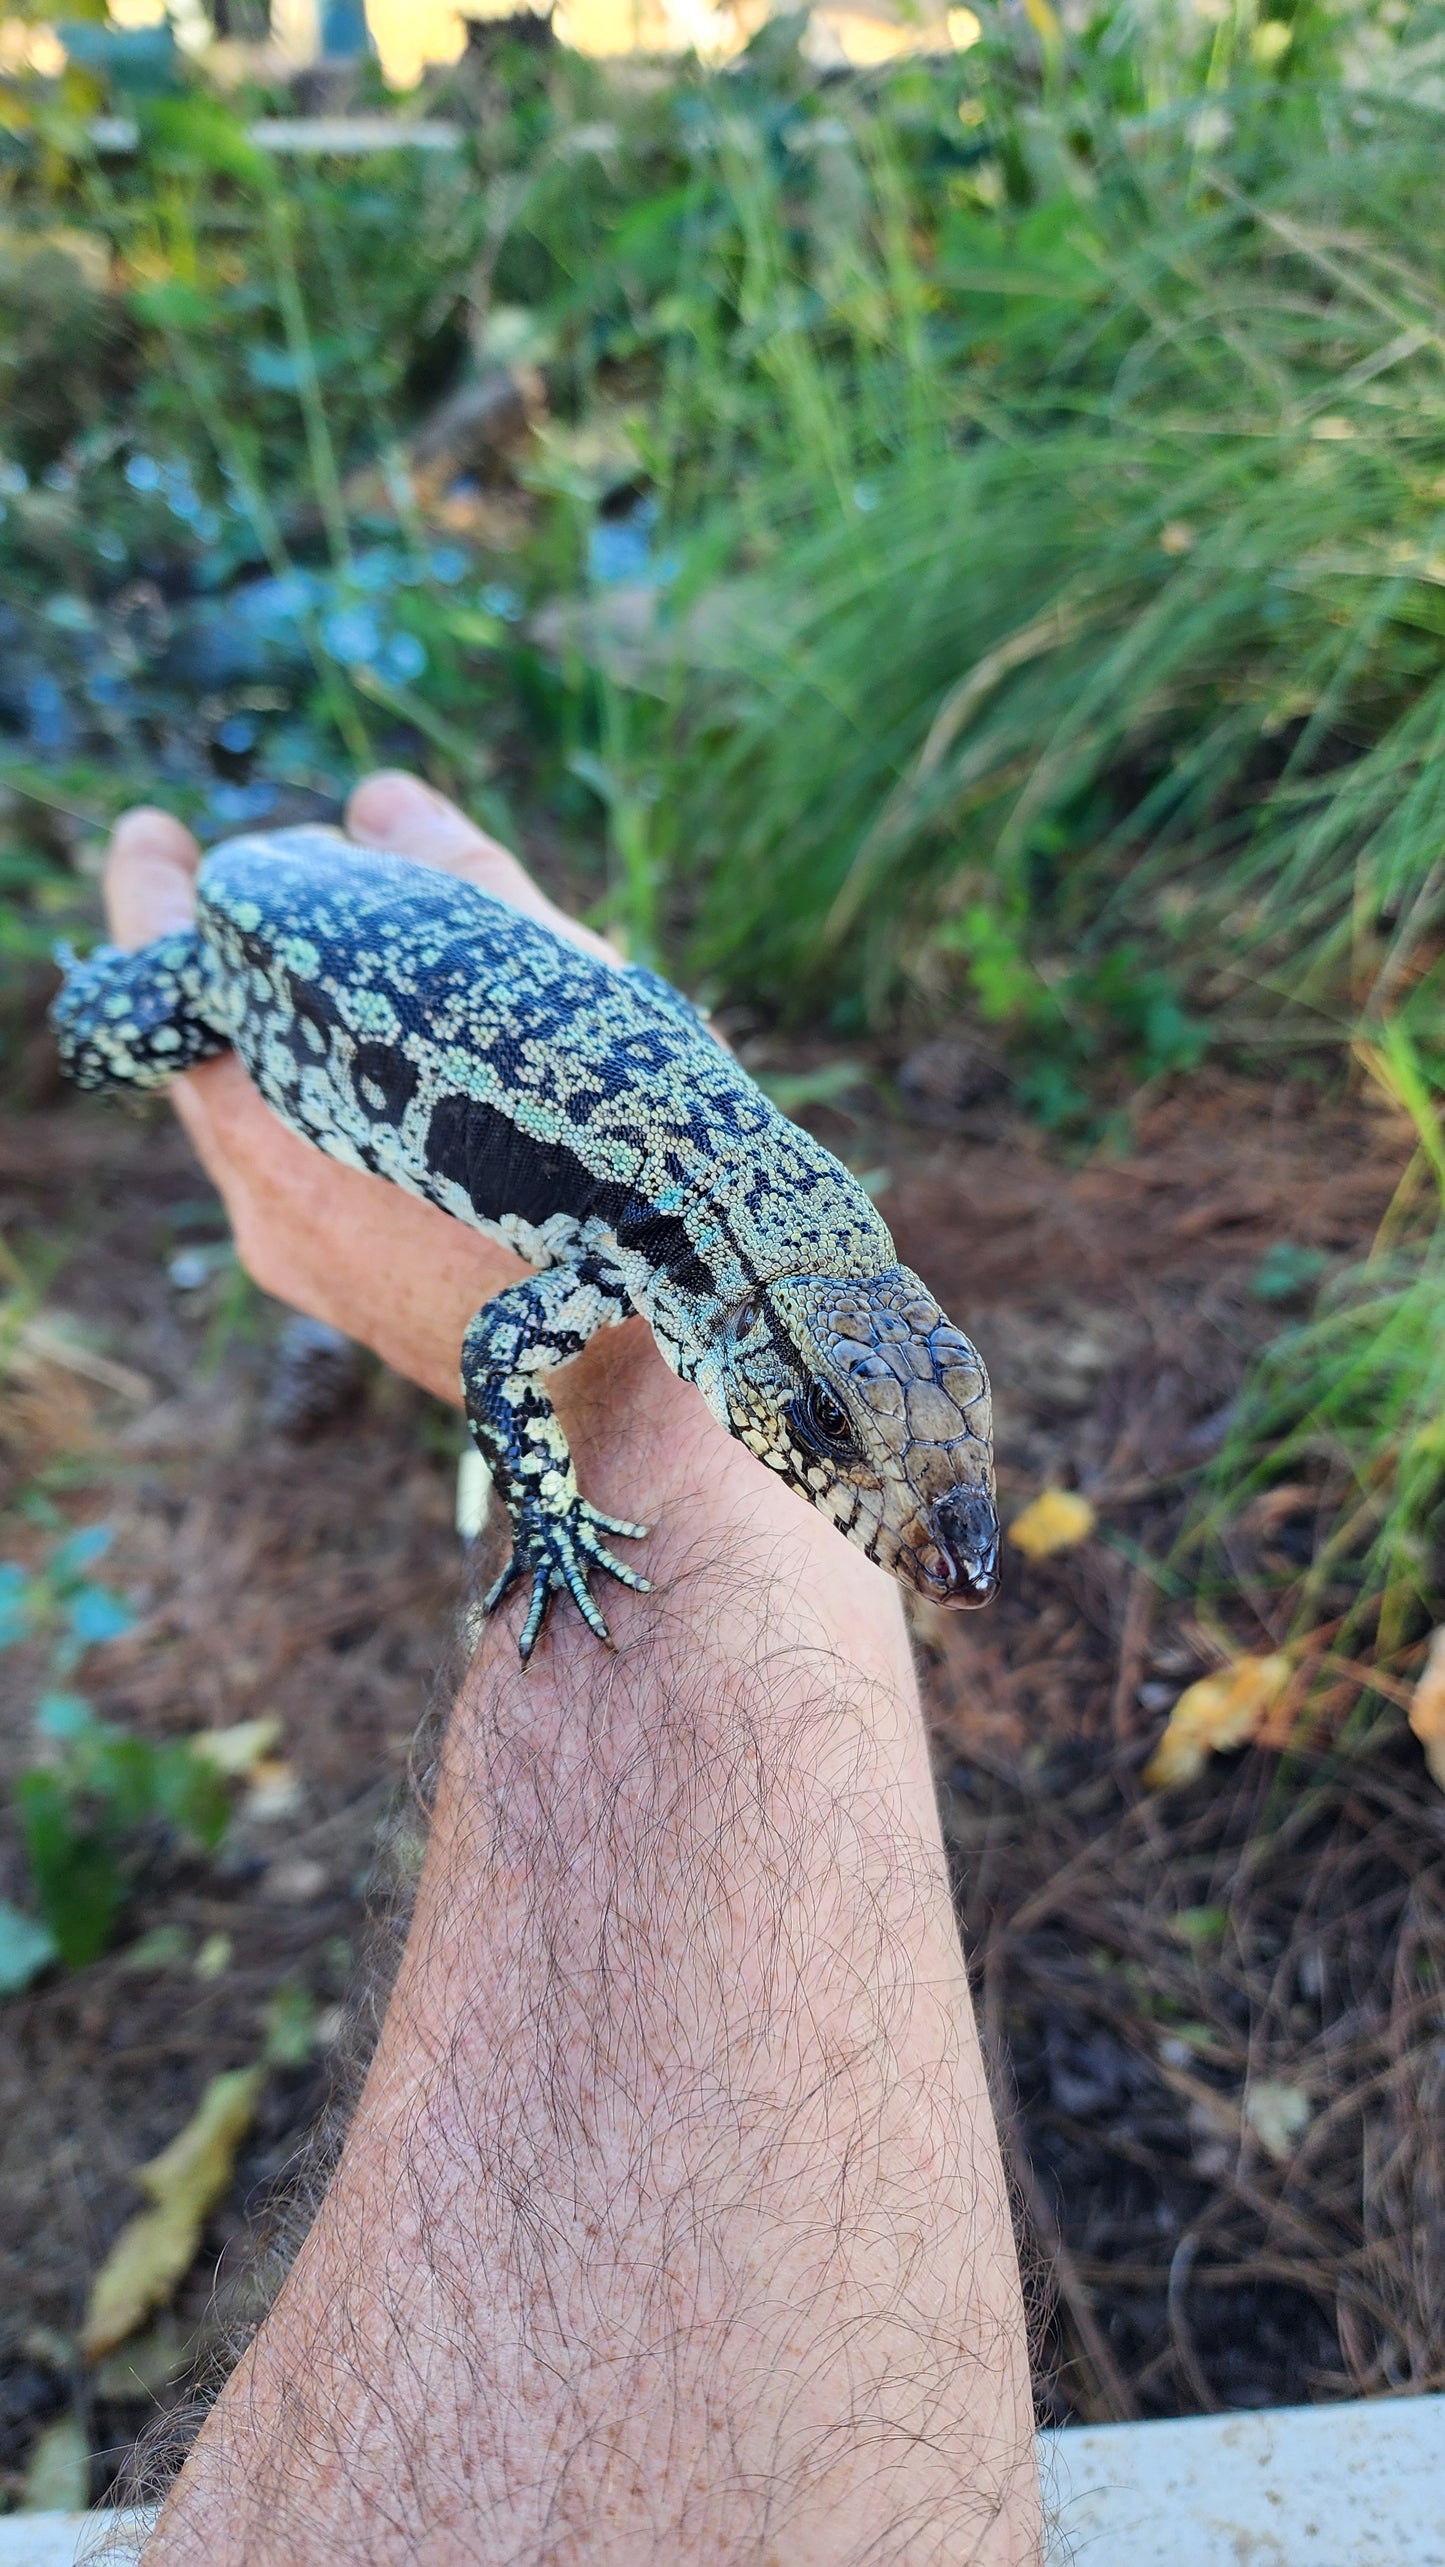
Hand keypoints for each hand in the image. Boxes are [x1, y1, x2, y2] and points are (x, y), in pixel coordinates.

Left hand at [104, 772, 618, 1407]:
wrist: (650, 1405)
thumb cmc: (612, 1204)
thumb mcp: (550, 1012)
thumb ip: (459, 891)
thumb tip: (384, 803)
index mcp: (284, 1134)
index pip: (167, 989)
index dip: (153, 900)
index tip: (157, 833)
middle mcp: (271, 1208)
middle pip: (217, 1053)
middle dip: (242, 963)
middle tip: (265, 881)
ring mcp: (308, 1263)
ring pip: (274, 1114)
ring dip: (302, 1036)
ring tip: (368, 970)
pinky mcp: (354, 1298)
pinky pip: (316, 1168)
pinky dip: (339, 1102)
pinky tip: (420, 1076)